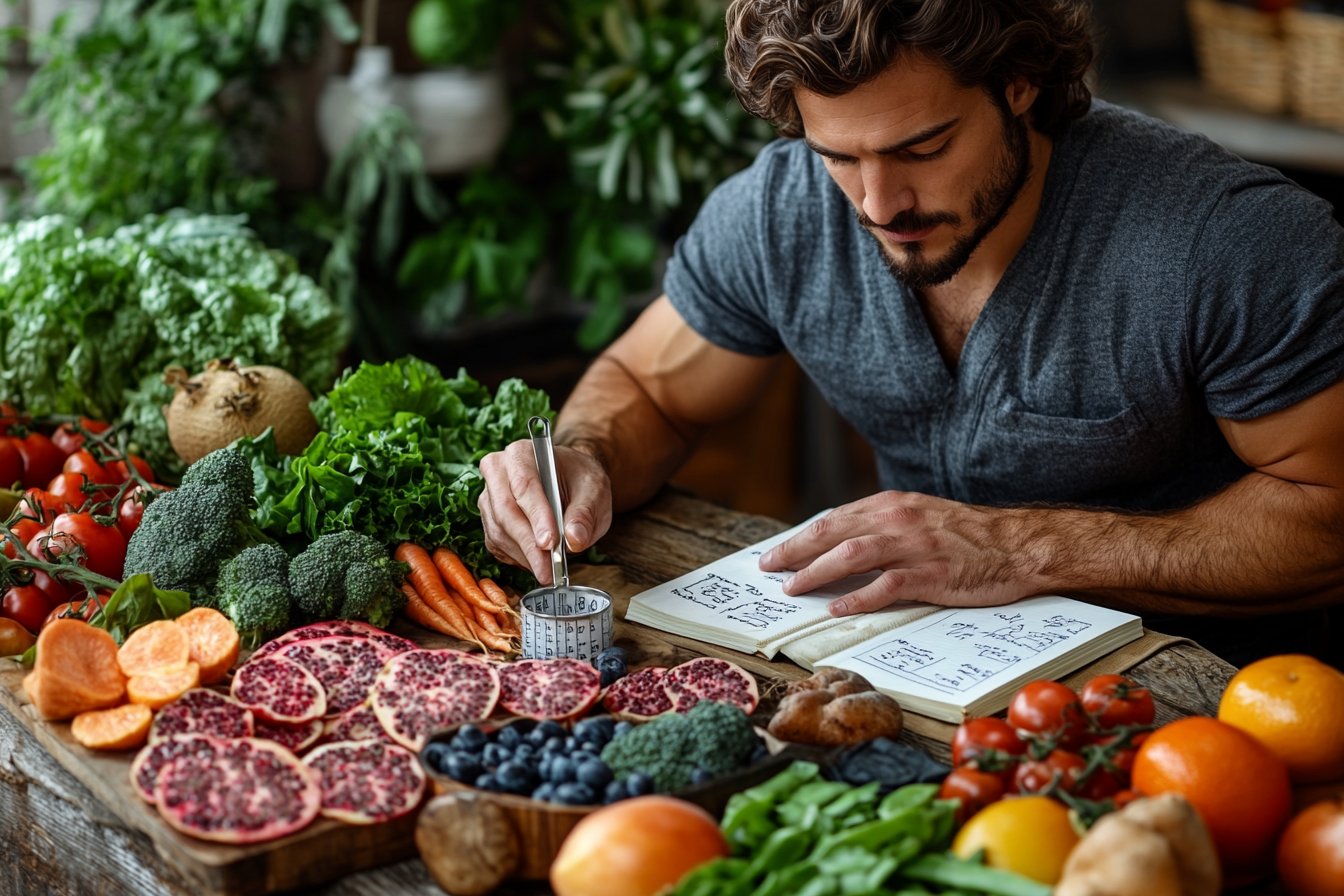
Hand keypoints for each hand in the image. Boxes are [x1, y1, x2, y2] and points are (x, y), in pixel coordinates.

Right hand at [478, 440, 612, 583]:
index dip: (536, 516)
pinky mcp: (489, 520)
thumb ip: (586, 514)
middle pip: (506, 511)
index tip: (550, 542)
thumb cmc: (580, 480)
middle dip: (529, 544)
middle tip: (549, 569)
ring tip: (548, 571)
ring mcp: (489, 497)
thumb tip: (574, 540)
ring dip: (524, 555)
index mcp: (522, 453)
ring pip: (499, 531)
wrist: (570, 480)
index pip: (524, 485)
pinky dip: (517, 558)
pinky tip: (537, 563)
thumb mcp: (595, 491)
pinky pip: (496, 544)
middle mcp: (498, 471)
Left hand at [758, 491, 1037, 615]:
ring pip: (850, 556)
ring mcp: (913, 546)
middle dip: (794, 551)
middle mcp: (897, 520)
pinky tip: (837, 609)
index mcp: (891, 505)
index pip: (833, 520)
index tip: (777, 553)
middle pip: (832, 533)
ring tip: (793, 588)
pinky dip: (857, 598)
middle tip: (769, 569)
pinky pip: (885, 586)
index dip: (800, 537)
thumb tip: (844, 545)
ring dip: (816, 573)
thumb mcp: (920, 517)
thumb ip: (884, 527)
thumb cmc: (969, 536)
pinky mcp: (931, 574)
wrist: (1019, 545)